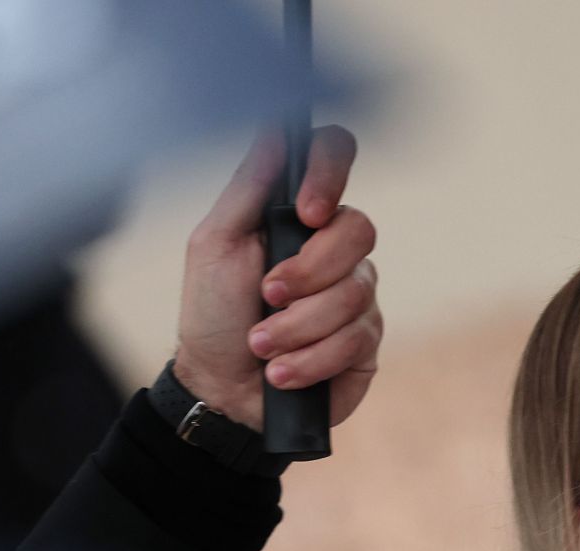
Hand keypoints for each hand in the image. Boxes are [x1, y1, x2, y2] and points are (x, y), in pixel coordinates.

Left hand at [174, 127, 381, 429]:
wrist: (223, 393)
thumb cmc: (213, 317)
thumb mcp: (214, 245)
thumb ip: (247, 188)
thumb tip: (275, 128)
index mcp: (297, 213)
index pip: (335, 157)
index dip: (330, 173)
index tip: (306, 212)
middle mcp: (334, 248)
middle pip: (358, 231)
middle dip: (306, 273)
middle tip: (266, 297)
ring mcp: (356, 294)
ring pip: (353, 294)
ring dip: (296, 328)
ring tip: (262, 346)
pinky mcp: (366, 342)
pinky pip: (356, 339)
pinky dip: (310, 359)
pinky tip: (282, 372)